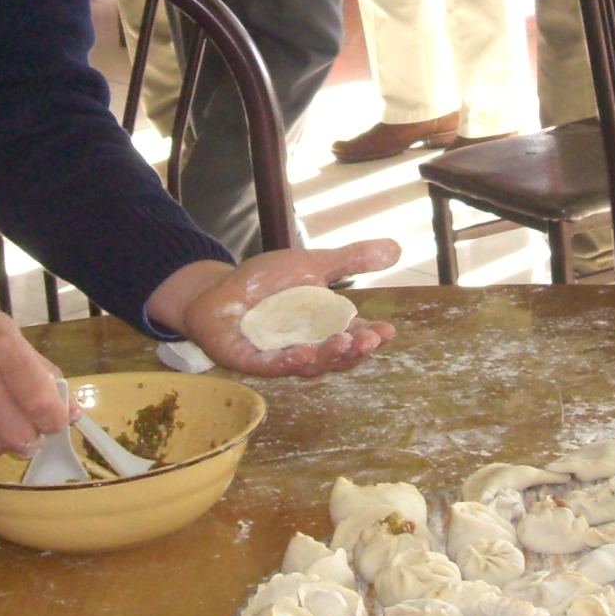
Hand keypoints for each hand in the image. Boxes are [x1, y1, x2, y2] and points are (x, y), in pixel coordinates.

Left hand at [146, 240, 400, 377]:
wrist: (218, 290)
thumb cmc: (265, 282)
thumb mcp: (312, 265)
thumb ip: (350, 260)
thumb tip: (396, 249)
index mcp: (323, 329)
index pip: (353, 338)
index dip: (371, 337)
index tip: (387, 330)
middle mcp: (306, 349)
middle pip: (337, 358)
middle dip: (355, 350)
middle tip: (369, 339)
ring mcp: (279, 358)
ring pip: (309, 366)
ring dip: (327, 356)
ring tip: (343, 342)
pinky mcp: (251, 361)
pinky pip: (272, 366)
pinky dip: (289, 362)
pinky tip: (303, 354)